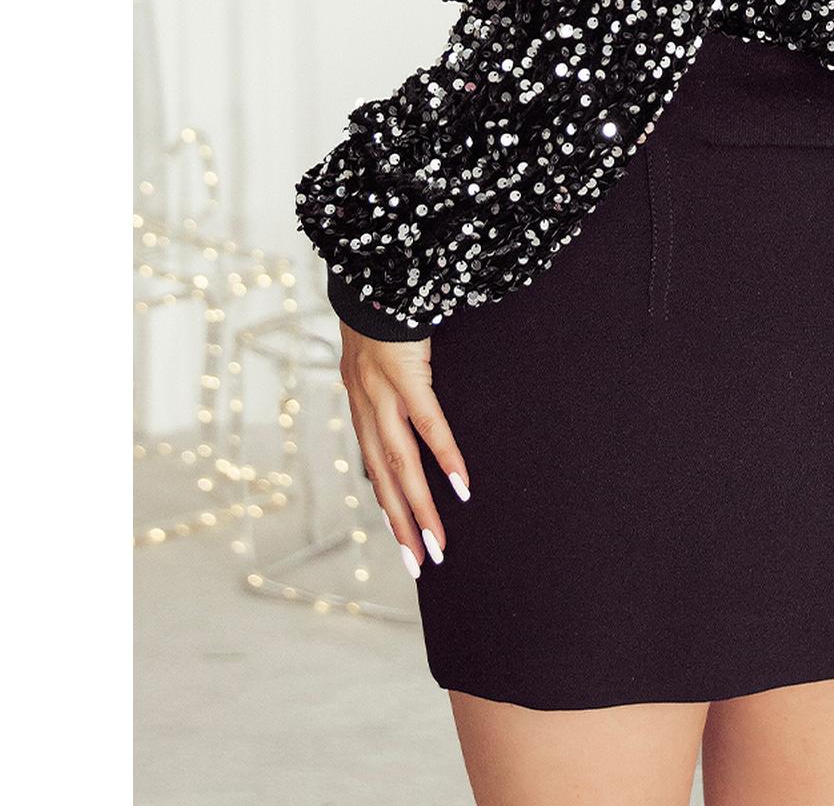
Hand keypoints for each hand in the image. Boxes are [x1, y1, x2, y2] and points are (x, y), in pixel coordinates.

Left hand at [337, 326, 470, 578]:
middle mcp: (366, 406)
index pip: (375, 467)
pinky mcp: (405, 375)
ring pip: (401, 463)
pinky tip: (460, 485)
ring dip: (420, 507)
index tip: (403, 539)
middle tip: (421, 566)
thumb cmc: (383, 310)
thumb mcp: (381, 353)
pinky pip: (428, 423)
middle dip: (402, 526)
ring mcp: (381, 393)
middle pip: (385, 479)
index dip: (387, 504)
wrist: (371, 276)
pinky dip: (444, 456)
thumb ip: (393, 380)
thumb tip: (413, 399)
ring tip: (438, 543)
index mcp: (363, 403)